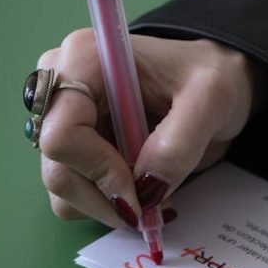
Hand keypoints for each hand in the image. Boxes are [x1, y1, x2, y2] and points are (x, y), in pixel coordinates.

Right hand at [36, 30, 262, 227]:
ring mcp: (63, 121)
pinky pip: (72, 196)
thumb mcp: (210, 101)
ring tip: (151, 193)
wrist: (209, 89)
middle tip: (149, 205)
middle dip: (104, 199)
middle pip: (57, 169)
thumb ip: (179, 143)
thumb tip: (145, 187)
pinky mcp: (74, 149)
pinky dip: (105, 206)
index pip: (62, 135)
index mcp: (83, 61)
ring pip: (61, 189)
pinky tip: (138, 191)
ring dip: (106, 206)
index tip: (141, 189)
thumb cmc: (209, 80)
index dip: (99, 172)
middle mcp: (61, 88)